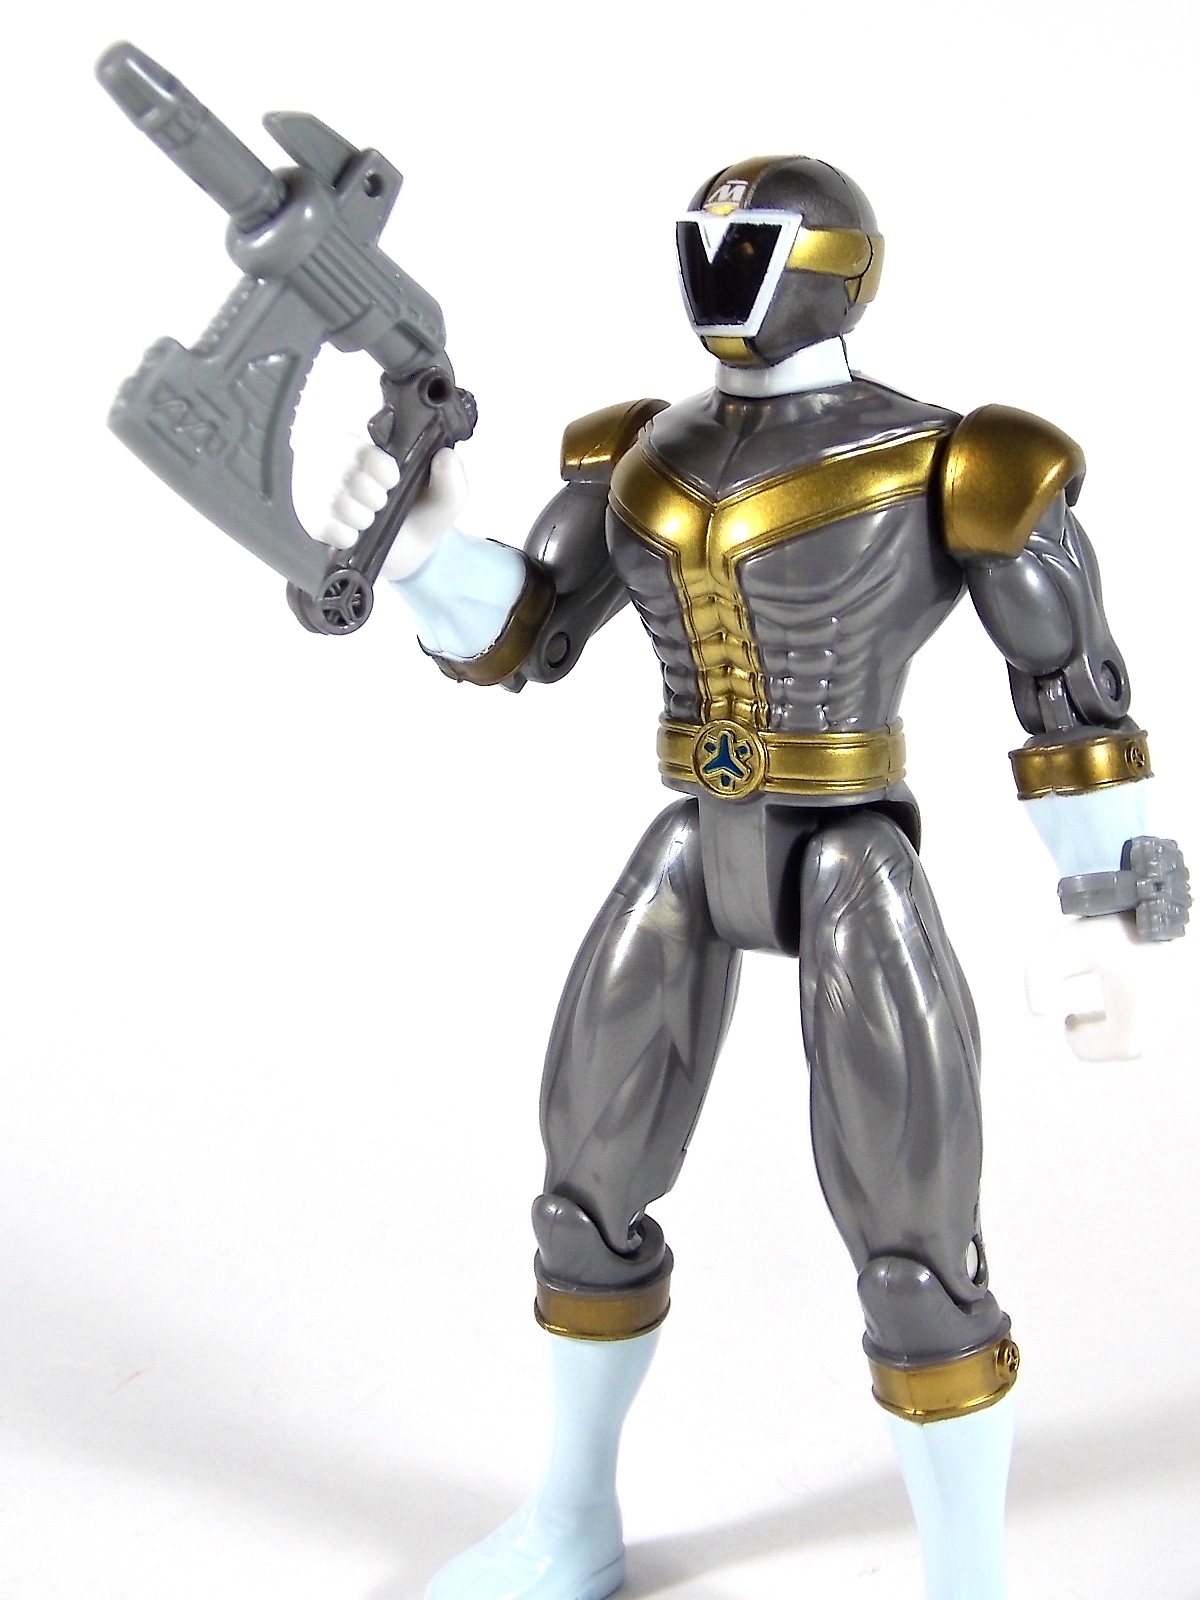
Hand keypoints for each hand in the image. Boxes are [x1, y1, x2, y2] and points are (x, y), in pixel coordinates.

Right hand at [317, 442, 467, 581]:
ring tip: (369, 522)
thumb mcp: (448, 497)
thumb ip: (453, 477)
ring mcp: (324, 492)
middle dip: (368, 494)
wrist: (412, 553)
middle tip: (382, 505)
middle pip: (339, 470)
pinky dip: (341, 533)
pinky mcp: (315, 519)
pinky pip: (319, 523)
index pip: (356, 444)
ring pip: (329, 497)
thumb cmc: (423, 514)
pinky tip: (354, 536)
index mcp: (370, 450)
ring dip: (357, 515)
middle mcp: (340, 466)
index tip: (393, 481)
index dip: (376, 466)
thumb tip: (446, 455)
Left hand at [1025, 913, 1189, 1061]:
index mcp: (1142, 999)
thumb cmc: (1098, 923)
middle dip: (1103, 1043)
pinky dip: (1136, 1022)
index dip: (1091, 1047)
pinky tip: (1113, 1002)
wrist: (1137, 890)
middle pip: (1139, 1048)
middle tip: (1076, 1024)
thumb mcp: (1056, 949)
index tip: (1067, 1024)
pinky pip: (1160, 1020)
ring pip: (1153, 1036)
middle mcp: (1168, 1001)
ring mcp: (1179, 993)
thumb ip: (1038, 981)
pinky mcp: (1182, 984)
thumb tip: (1042, 1013)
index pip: (1123, 1046)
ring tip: (1092, 1016)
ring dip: (1120, 1033)